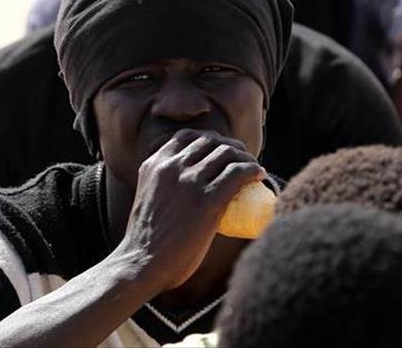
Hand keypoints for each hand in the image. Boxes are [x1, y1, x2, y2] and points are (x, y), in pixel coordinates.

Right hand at [119, 129, 265, 291]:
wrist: (141, 265)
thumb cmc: (146, 242)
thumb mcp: (149, 198)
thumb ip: (163, 186)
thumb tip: (186, 189)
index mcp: (154, 164)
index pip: (187, 137)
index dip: (211, 141)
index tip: (223, 151)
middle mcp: (171, 167)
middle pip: (212, 142)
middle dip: (232, 147)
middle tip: (244, 161)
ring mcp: (189, 182)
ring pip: (227, 154)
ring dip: (246, 158)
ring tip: (255, 169)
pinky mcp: (206, 200)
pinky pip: (237, 174)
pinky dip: (252, 171)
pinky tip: (260, 176)